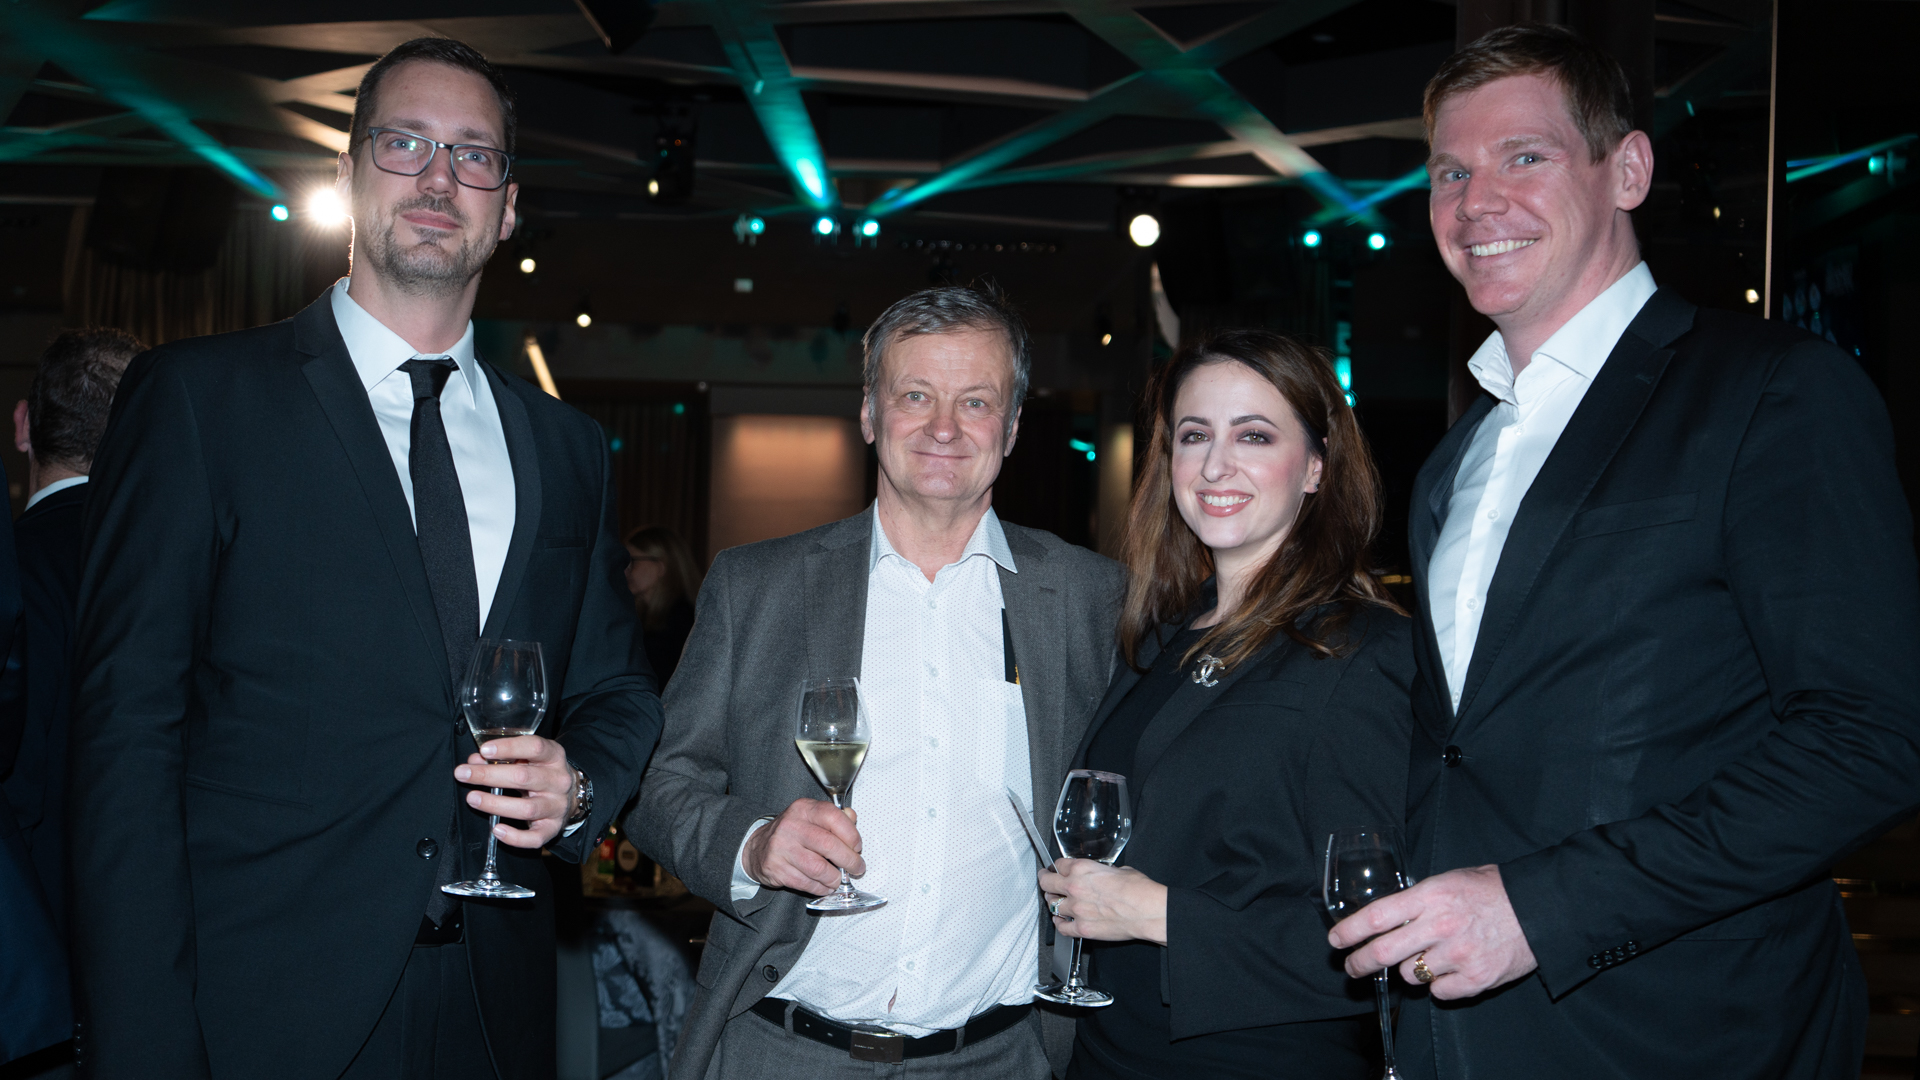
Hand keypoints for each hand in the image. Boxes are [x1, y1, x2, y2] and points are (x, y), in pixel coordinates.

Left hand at [454, 735, 578, 847]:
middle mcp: (558, 780)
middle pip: (524, 777)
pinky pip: (535, 838)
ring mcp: (557, 806)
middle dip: (489, 776)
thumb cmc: (541, 772)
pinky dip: (515, 837)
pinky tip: (496, 829)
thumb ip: (502, 757)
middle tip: (463, 774)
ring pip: (526, 808)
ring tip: (472, 798)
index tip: (484, 750)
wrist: (570, 794)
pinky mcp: (553, 828)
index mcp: (554, 756)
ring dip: (495, 804)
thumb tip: (475, 761)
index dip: (508, 748)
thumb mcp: (528, 758)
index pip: (534, 747)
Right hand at [742, 798, 863, 895]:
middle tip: (857, 868)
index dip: (851, 834)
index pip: (833, 817)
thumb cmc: (792, 833)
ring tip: (838, 879)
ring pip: (818, 868)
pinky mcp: (776, 868)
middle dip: (849, 860)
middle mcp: (791, 825)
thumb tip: (852, 819)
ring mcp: (781, 847)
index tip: (857, 847)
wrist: (757, 848)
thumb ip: (834, 817)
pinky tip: (824, 886)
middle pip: (828, 845)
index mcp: (803, 809)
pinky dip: (820, 888)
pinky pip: (806, 883)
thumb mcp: (811, 817)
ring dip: (834, 878)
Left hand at [1039, 859, 1167, 943]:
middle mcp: (1075, 888)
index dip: (1057, 866)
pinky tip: (1061, 922)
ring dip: (1052, 902)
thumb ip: (1103, 872)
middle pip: (1047, 883)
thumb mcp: (1119, 869)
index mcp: (1083, 869)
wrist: (1148, 911)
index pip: (1058, 865)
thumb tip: (1102, 876)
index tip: (1056, 869)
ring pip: (1052, 905)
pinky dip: (1059, 924)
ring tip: (1054, 902)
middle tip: (1045, 879)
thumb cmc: (1139, 890)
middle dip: (1045, 880)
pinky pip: (1062, 928)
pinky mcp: (1082, 929)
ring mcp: (1077, 910)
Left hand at [1326, 864, 1537, 999]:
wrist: (1538, 909)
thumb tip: (1387, 916)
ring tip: (1429, 955)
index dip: (1350, 931)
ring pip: (1411, 974)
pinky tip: (1452, 969)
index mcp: (1430, 896)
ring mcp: (1457, 955)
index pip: (1376, 917)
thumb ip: (1418, 899)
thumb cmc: (1492, 890)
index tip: (1336, 940)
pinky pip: (1439, 991)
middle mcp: (1440, 926)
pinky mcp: (1475, 979)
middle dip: (1360, 962)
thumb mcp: (1449, 880)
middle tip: (1351, 966)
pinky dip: (1440, 984)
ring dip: (1411, 969)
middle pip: (1384, 952)